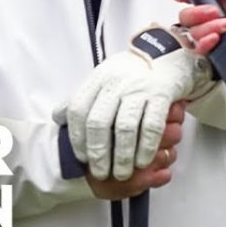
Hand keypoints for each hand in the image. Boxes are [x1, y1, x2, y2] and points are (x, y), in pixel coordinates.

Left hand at [53, 28, 212, 180]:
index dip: (76, 137)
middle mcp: (116, 82)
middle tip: (100, 172)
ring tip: (122, 173)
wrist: (167, 53)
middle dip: (98, 153)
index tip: (81, 157)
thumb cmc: (132, 72)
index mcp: (98, 78)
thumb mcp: (104, 77)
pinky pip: (151, 125)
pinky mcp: (161, 94)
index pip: (78, 109)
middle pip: (99, 122)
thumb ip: (83, 97)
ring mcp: (139, 88)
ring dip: (122, 156)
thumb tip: (58, 117)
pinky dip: (146, 147)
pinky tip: (143, 161)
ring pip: (125, 127)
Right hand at [174, 0, 225, 71]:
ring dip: (207, 26)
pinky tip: (217, 38)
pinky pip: (198, 49)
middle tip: (214, 10)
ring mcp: (213, 36)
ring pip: (191, 32)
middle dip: (196, 11)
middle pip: (185, 15)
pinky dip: (205, 41)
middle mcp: (212, 18)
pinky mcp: (216, 52)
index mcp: (217, 0)